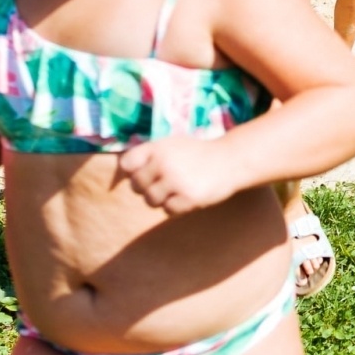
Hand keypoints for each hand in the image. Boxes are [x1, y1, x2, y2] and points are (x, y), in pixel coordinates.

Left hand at [119, 136, 237, 213]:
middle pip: (136, 186)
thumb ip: (148, 155)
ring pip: (151, 200)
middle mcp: (164, 163)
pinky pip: (168, 210)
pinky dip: (177, 206)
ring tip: (180, 187)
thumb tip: (122, 170)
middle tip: (169, 180)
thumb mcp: (173, 145)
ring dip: (163, 198)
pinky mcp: (188, 198)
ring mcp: (176, 181)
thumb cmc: (198, 153)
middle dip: (149, 186)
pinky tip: (189, 194)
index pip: (127, 164)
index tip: (148, 170)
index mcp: (158, 148)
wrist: (232, 160)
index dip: (135, 170)